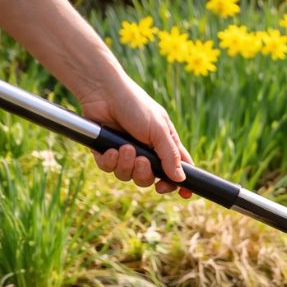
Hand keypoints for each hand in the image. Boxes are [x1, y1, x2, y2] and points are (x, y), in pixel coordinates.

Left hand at [78, 74, 192, 197]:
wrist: (104, 92)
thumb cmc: (136, 106)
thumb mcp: (159, 131)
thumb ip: (171, 156)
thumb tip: (181, 179)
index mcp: (163, 146)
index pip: (176, 171)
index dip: (178, 184)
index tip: (182, 194)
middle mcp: (145, 152)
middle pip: (149, 180)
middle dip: (145, 175)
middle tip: (142, 161)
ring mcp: (125, 154)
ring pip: (128, 177)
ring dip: (126, 165)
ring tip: (125, 147)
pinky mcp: (105, 152)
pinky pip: (109, 169)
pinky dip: (110, 161)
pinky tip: (111, 149)